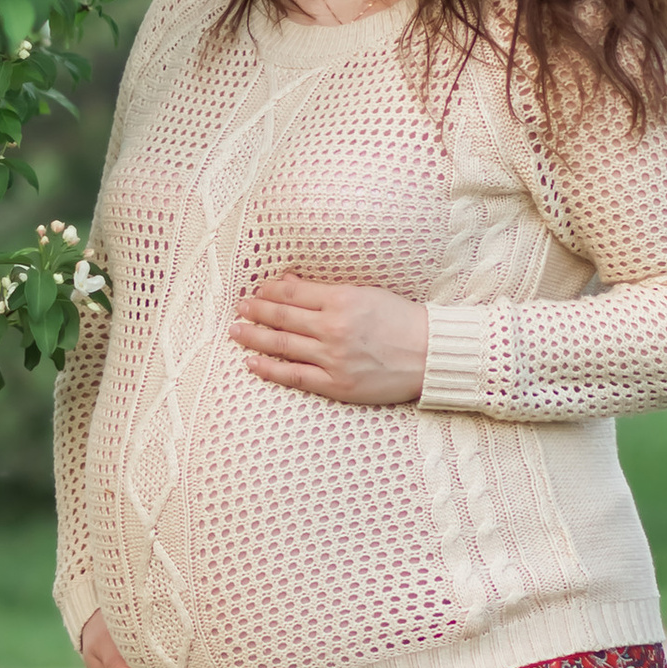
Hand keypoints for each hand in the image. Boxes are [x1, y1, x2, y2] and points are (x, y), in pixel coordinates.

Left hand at [230, 274, 428, 406]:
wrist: (431, 354)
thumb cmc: (402, 320)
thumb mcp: (366, 294)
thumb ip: (326, 291)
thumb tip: (288, 283)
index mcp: (342, 300)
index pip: (293, 293)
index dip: (269, 291)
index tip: (256, 290)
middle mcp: (333, 327)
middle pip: (282, 317)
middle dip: (256, 311)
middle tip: (239, 308)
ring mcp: (333, 358)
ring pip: (283, 345)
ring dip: (255, 336)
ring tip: (235, 331)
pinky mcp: (337, 384)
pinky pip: (295, 377)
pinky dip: (270, 369)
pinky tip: (252, 363)